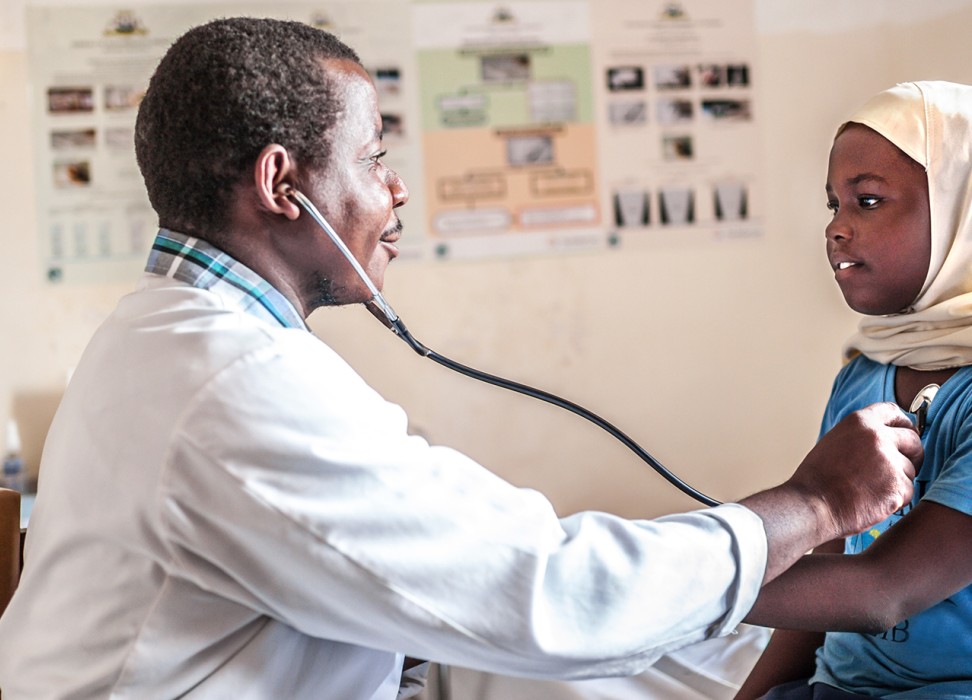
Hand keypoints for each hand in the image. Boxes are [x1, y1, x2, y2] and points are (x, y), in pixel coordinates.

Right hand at [791, 402, 919, 538]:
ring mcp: (889, 460)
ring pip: (910, 469)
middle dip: (912, 454)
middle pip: (912, 440)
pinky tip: (874, 501)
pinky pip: (908, 491)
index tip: (906, 433)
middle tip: (899, 468)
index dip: (903, 424)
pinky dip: (896, 499)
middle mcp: (877, 436)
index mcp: (859, 422)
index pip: (893, 411)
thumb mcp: (835, 441)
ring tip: (871, 490)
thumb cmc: (817, 478)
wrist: (813, 504)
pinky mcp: (898, 485)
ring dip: (898, 480)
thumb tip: (884, 438)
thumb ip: (861, 436)